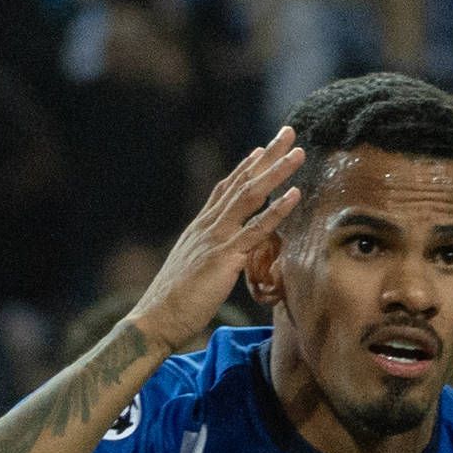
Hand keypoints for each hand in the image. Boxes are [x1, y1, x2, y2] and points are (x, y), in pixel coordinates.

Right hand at [128, 130, 304, 354]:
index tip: (261, 150)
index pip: (224, 190)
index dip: (244, 169)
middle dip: (266, 156)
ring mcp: (216, 239)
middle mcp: (207, 226)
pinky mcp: (225, 258)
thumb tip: (217, 259)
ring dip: (276, 172)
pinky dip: (276, 210)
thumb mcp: (191, 272)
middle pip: (241, 183)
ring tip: (298, 153)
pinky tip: (294, 194)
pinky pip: (256, 230)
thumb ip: (205, 257)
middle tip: (287, 133)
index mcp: (199, 229)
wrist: (155, 319)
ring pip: (250, 197)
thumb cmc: (172, 304)